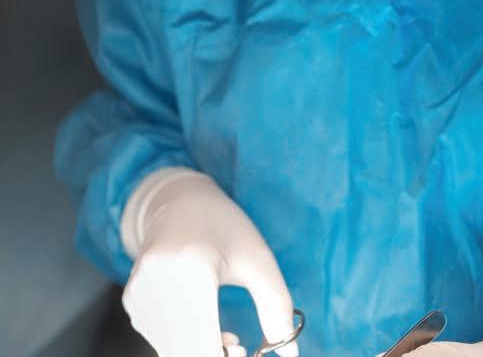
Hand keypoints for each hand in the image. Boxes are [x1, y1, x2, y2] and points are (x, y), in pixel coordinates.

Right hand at [121, 168, 297, 356]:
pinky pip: (159, 339)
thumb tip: (291, 353)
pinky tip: (199, 322)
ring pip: (171, 349)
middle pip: (185, 351)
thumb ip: (277, 306)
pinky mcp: (131, 301)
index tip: (245, 352)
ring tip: (224, 335)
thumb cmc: (225, 229)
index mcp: (193, 269)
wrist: (179, 201)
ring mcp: (139, 293)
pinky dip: (181, 342)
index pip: (203, 344)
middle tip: (239, 347)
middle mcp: (158, 283)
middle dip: (216, 355)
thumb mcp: (259, 260)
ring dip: (200, 351)